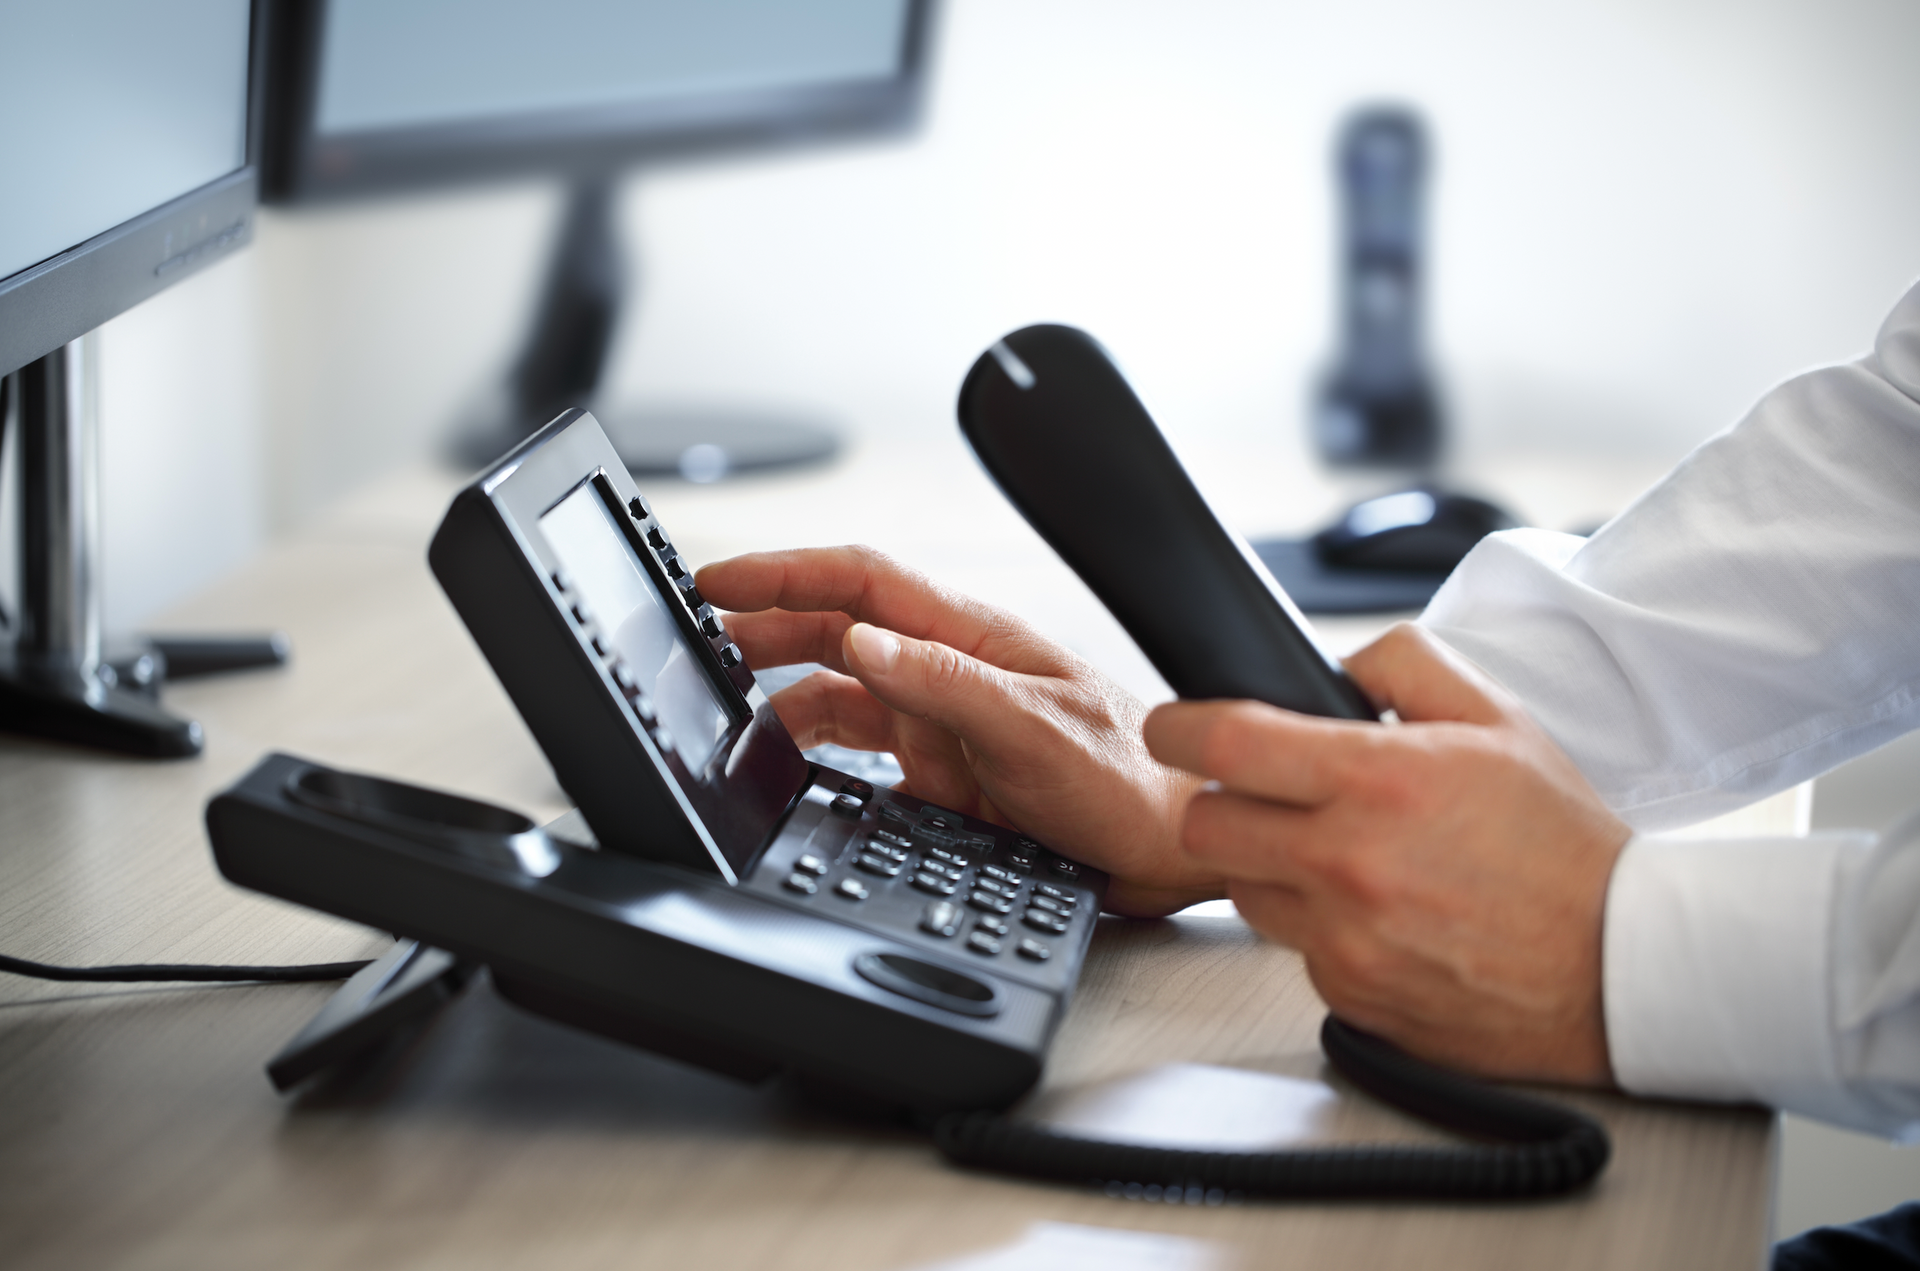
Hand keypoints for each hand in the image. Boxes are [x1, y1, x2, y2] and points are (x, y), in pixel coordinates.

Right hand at [695, 547, 1220, 914]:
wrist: (1170, 849)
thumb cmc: (1128, 779)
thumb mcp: (1034, 727)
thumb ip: (944, 684)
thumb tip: (861, 639)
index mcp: (971, 637)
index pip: (861, 580)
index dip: (785, 571)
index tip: (717, 578)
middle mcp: (949, 672)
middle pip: (835, 627)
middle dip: (762, 626)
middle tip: (695, 640)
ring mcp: (942, 723)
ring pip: (837, 689)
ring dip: (779, 691)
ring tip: (722, 703)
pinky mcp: (941, 776)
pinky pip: (858, 751)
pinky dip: (811, 751)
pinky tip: (781, 763)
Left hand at [1144, 624, 1629, 1084]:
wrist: (1620, 965)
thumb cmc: (1561, 847)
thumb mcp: (1497, 718)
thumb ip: (1404, 665)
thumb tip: (1333, 665)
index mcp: (1380, 780)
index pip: (1224, 744)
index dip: (1177, 727)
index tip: (1172, 727)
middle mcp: (1350, 863)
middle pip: (1204, 826)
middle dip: (1221, 802)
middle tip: (1264, 798)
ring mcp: (1345, 939)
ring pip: (1244, 890)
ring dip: (1270, 868)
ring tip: (1341, 859)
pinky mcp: (1351, 997)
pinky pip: (1295, 950)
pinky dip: (1320, 929)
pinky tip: (1380, 916)